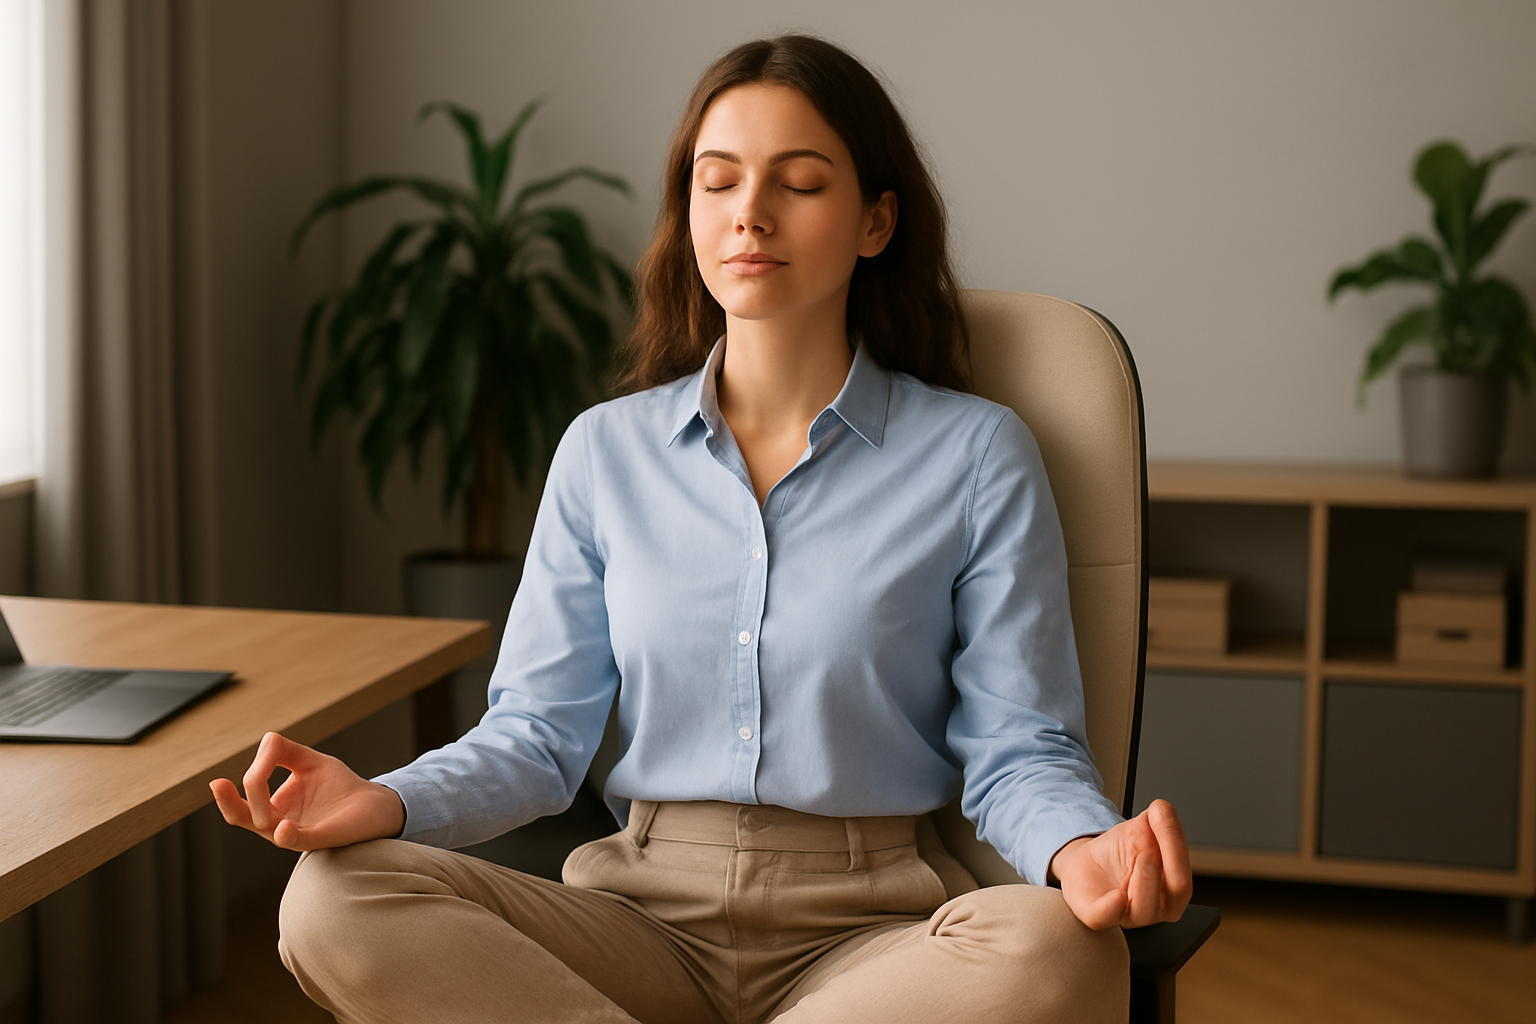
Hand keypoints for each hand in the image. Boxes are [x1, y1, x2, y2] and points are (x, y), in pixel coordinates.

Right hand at [209, 731, 405, 850]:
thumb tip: (265, 741)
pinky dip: (289, 835)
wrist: (375, 803)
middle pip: (242, 816)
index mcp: (274, 806)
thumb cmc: (338, 784)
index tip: (271, 746)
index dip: (256, 766)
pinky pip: (301, 840)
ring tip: (261, 812)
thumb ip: (283, 750)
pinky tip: (283, 828)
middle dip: (231, 801)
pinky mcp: (324, 837)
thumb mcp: (306, 760)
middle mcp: (280, 822)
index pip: (249, 790)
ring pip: (267, 829)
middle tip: (221, 783)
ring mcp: (300, 831)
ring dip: (259, 813)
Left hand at [1048, 798, 1190, 929]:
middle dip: (1169, 867)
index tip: (1162, 818)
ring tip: (1139, 857)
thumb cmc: (1121, 849)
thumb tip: (1164, 809)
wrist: (1087, 861)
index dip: (1176, 845)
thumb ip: (1159, 816)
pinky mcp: (1097, 915)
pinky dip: (1112, 907)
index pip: (1184, 877)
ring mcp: (1128, 914)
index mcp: (1172, 886)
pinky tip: (1117, 897)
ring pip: (1145, 911)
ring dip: (1145, 882)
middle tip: (1153, 848)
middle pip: (1176, 894)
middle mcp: (1157, 906)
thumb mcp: (1142, 826)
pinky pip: (1106, 917)